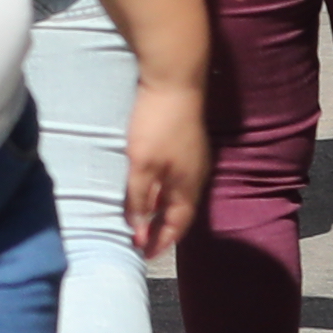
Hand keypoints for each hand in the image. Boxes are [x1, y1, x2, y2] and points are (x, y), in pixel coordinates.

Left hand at [121, 63, 214, 259]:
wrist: (174, 78)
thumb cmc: (157, 124)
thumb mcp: (142, 165)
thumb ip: (140, 200)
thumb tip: (137, 231)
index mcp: (188, 186)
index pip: (177, 225)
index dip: (160, 241)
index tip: (144, 254)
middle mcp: (195, 175)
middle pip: (178, 210)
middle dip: (159, 227)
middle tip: (139, 239)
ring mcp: (192, 156)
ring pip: (175, 192)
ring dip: (158, 206)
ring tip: (138, 215)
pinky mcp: (185, 141)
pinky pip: (172, 175)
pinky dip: (159, 187)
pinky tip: (144, 182)